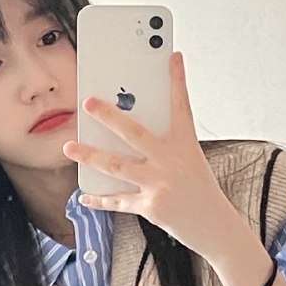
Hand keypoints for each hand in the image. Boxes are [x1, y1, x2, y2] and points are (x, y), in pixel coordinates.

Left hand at [62, 51, 231, 259]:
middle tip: (89, 102)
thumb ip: (165, 147)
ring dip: (89, 156)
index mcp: (186, 146)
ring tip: (69, 147)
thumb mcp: (190, 162)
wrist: (216, 228)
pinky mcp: (150, 207)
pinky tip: (84, 196)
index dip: (178, 80)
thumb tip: (129, 133)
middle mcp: (172, 162)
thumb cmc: (201, 192)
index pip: (182, 107)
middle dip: (109, 116)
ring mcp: (160, 184)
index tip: (173, 56)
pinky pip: (118, 201)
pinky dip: (99, 200)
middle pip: (135, 133)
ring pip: (116, 166)